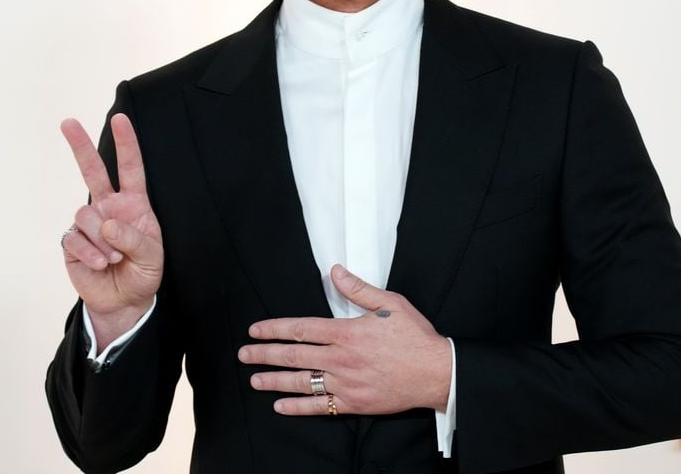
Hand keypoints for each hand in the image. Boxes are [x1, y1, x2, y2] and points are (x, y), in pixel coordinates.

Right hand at [60, 114, 162, 345]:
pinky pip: (75, 239)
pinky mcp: (72, 243)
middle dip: (80, 146)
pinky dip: (90, 253)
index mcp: (134, 204)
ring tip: (115, 257)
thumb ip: (134, 238)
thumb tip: (106, 223)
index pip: (131, 169)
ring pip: (86, 214)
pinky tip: (101, 264)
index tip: (122, 119)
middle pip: (92, 171)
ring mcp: (89, 224)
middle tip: (68, 122)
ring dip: (103, 239)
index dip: (127, 144)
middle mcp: (109, 207)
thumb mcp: (152, 256)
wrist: (125, 301)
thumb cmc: (143, 272)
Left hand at [238, 264, 451, 415]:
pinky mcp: (354, 402)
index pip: (301, 328)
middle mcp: (341, 359)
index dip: (275, 328)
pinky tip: (280, 406)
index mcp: (346, 332)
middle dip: (265, 354)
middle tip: (244, 354)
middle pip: (294, 355)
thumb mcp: (390, 303)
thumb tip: (334, 272)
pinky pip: (320, 407)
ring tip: (254, 380)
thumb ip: (358, 288)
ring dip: (275, 381)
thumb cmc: (415, 336)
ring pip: (302, 382)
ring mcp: (345, 383)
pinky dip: (297, 407)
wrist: (436, 373)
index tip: (255, 329)